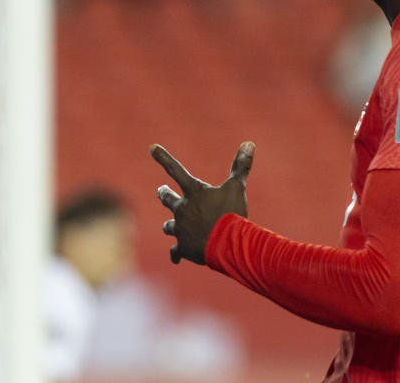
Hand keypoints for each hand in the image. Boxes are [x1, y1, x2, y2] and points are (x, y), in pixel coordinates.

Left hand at [152, 141, 254, 264]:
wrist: (228, 244)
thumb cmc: (232, 213)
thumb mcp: (237, 187)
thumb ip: (241, 166)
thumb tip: (248, 143)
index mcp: (194, 192)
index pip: (175, 169)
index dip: (163, 157)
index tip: (151, 147)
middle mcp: (183, 208)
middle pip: (166, 198)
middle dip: (164, 194)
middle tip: (161, 191)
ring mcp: (181, 229)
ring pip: (168, 225)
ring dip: (171, 224)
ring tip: (171, 226)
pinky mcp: (183, 247)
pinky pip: (175, 250)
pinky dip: (176, 253)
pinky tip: (175, 257)